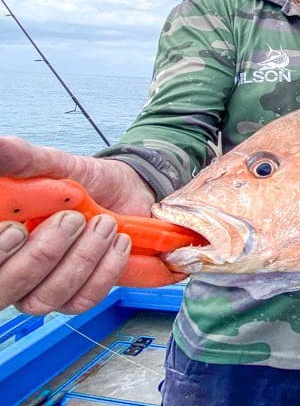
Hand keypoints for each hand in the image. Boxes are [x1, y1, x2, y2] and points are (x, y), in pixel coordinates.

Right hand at [0, 136, 154, 314]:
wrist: (127, 192)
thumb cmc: (84, 181)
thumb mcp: (55, 165)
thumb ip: (24, 160)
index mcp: (2, 238)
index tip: (17, 228)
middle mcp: (13, 269)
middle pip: (7, 288)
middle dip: (42, 255)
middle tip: (73, 219)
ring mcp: (44, 287)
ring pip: (48, 296)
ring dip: (81, 258)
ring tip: (105, 224)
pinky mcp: (77, 295)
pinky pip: (84, 299)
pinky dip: (105, 270)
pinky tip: (119, 242)